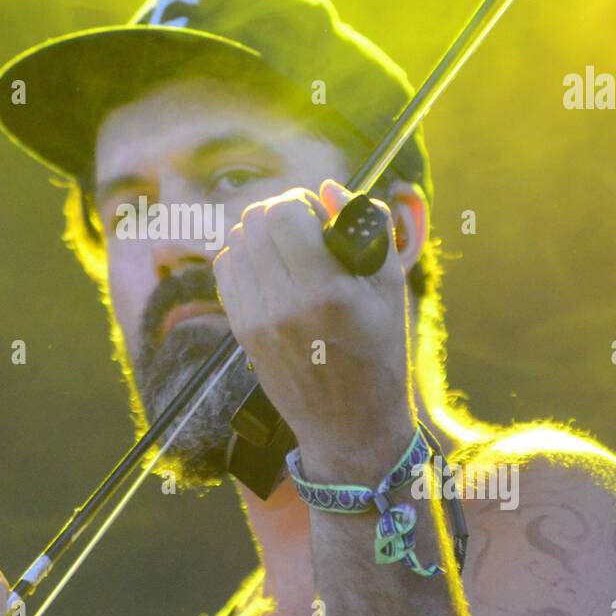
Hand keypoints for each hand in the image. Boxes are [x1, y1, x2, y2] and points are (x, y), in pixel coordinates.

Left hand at [212, 179, 414, 475]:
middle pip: (256, 221)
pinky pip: (226, 269)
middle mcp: (283, 306)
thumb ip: (367, 230)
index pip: (285, 213)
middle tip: (305, 229)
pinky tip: (270, 269)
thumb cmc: (379, 354)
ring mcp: (255, 321)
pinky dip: (244, 257)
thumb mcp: (388, 290)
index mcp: (326, 293)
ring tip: (289, 250)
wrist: (349, 426)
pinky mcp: (240, 332)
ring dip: (261, 233)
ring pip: (236, 240)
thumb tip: (328, 189)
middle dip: (281, 212)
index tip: (320, 217)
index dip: (301, 202)